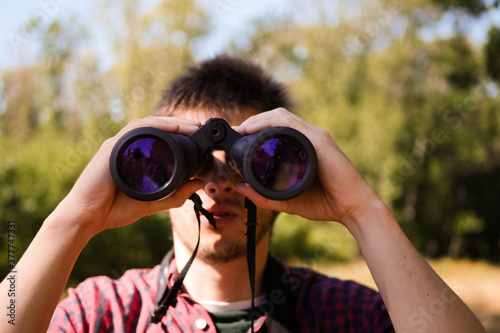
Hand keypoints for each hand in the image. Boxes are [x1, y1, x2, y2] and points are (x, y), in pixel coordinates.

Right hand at [52, 116, 204, 235]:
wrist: (87, 218)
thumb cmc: (114, 209)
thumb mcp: (153, 202)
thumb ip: (176, 195)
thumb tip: (200, 183)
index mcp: (136, 157)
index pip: (160, 138)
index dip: (181, 133)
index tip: (199, 137)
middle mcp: (127, 147)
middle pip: (157, 127)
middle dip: (181, 124)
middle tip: (200, 127)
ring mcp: (119, 145)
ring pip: (149, 124)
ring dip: (172, 122)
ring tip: (192, 126)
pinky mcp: (112, 147)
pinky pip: (136, 129)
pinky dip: (156, 125)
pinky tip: (173, 127)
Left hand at [234, 108, 381, 225]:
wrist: (352, 208)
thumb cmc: (325, 203)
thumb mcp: (286, 200)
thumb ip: (263, 196)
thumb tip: (238, 187)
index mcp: (303, 147)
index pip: (276, 128)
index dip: (256, 128)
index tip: (238, 137)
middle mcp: (309, 137)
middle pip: (277, 118)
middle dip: (254, 121)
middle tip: (237, 132)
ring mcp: (315, 137)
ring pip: (282, 116)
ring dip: (259, 119)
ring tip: (243, 129)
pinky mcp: (320, 141)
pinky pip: (291, 124)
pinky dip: (271, 123)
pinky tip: (256, 129)